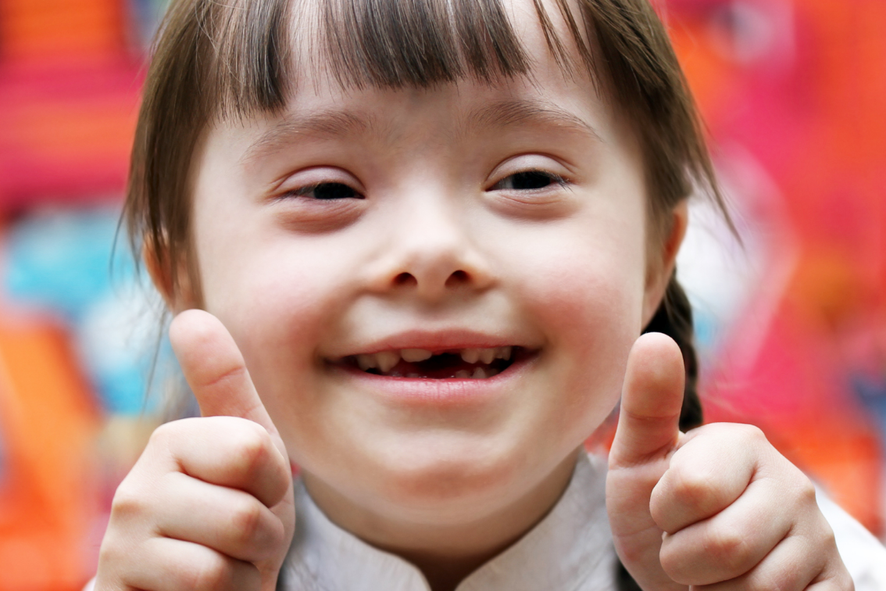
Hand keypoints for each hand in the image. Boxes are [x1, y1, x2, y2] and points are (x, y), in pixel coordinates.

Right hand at [95, 310, 294, 590]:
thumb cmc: (229, 516)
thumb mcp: (247, 450)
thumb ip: (225, 384)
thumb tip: (190, 316)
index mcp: (173, 440)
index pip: (255, 450)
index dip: (272, 482)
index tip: (252, 491)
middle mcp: (136, 486)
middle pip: (246, 511)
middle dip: (264, 534)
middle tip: (241, 538)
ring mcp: (123, 541)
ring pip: (228, 553)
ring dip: (249, 567)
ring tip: (226, 563)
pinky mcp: (121, 585)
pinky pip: (208, 586)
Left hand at [606, 333, 852, 589]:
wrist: (682, 575)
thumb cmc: (657, 512)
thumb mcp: (637, 461)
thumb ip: (646, 404)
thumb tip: (654, 338)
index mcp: (743, 443)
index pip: (689, 491)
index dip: (662, 513)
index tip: (665, 507)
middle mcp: (793, 484)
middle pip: (723, 545)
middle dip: (683, 558)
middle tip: (685, 544)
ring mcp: (819, 538)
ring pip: (756, 588)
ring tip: (711, 570)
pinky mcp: (835, 586)